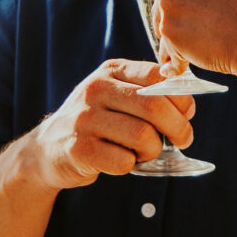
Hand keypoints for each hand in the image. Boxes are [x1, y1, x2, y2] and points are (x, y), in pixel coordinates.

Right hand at [25, 59, 194, 187]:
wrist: (49, 149)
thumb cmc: (95, 122)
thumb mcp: (116, 94)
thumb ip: (148, 92)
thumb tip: (188, 104)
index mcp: (110, 71)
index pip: (156, 75)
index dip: (180, 97)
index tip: (187, 113)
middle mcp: (95, 89)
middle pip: (154, 107)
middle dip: (178, 128)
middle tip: (184, 140)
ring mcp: (85, 119)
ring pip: (142, 136)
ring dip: (153, 150)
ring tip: (146, 152)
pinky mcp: (79, 149)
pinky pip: (124, 161)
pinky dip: (131, 165)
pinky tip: (122, 161)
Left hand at [153, 0, 236, 80]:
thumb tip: (177, 4)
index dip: (174, 0)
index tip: (186, 14)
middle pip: (159, 4)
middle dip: (173, 22)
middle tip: (197, 37)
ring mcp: (169, 2)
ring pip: (163, 29)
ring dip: (177, 43)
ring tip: (204, 50)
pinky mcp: (169, 30)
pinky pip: (168, 51)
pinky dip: (179, 62)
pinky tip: (194, 64)